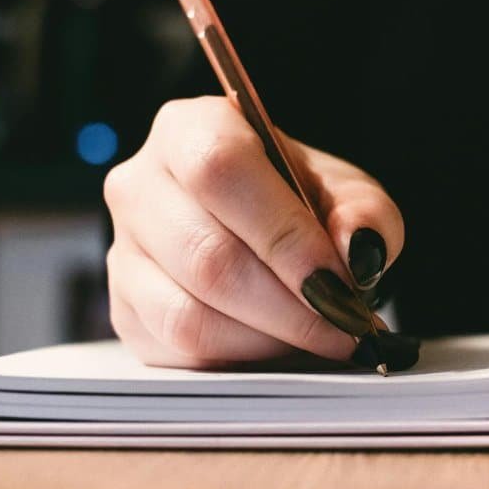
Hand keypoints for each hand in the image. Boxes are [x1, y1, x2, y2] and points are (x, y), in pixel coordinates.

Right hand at [104, 97, 402, 367]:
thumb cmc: (302, 203)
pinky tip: (280, 346)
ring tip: (320, 337)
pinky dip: (241, 358)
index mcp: (191, 130)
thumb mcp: (348, 195)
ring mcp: (123, 251)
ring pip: (188, 314)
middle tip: (346, 326)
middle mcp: (140, 185)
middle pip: (207, 256)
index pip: (220, 171)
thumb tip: (357, 249)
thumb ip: (365, 214)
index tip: (339, 282)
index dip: (283, 235)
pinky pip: (179, 350)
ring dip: (269, 339)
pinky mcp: (124, 311)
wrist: (265, 232)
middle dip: (291, 306)